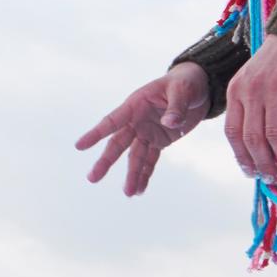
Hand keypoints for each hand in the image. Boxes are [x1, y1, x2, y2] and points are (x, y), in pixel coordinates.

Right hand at [75, 63, 210, 195]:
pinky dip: (145, 174)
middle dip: (106, 161)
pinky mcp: (159, 141)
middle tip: (92, 178)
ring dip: (130, 175)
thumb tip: (170, 123)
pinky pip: (150, 160)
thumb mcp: (182, 90)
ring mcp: (146, 132)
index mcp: (136, 105)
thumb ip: (176, 107)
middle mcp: (136, 121)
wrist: (197, 88)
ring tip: (128, 193)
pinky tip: (140, 190)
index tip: (79, 146)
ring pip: (133, 157)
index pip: (112, 121)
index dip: (95, 134)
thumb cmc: (185, 83)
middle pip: (117, 144)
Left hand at [224, 34, 276, 188]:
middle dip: (263, 164)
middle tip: (274, 179)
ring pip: (275, 136)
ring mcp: (276, 91)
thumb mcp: (254, 81)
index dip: (241, 156)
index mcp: (236, 90)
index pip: (232, 131)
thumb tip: (261, 147)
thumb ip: (253, 108)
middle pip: (252, 138)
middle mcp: (252, 92)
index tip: (251, 173)